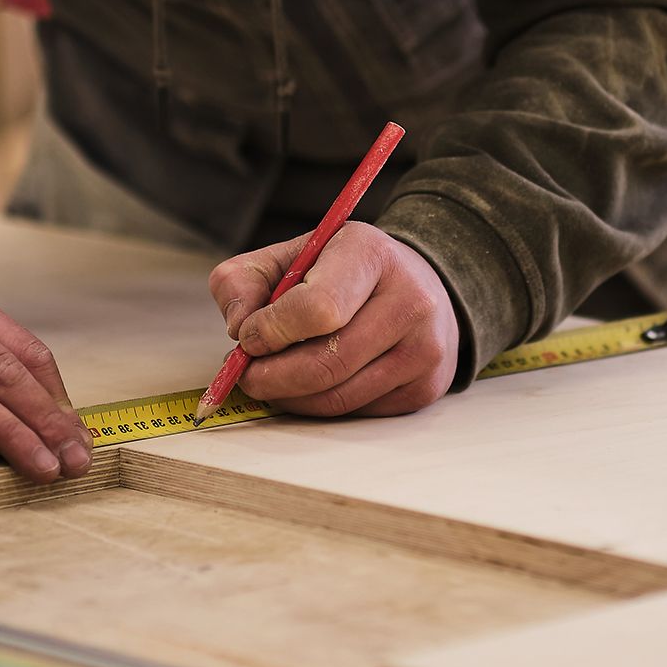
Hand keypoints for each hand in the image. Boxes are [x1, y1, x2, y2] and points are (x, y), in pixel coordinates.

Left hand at [208, 222, 459, 416]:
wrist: (417, 284)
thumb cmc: (345, 271)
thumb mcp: (291, 255)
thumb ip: (245, 281)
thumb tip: (238, 327)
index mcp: (371, 255)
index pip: (318, 308)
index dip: (273, 331)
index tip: (249, 337)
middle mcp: (410, 300)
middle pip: (327, 363)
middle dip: (273, 377)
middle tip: (246, 375)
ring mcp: (425, 348)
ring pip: (339, 397)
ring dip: (292, 397)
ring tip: (273, 380)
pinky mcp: (427, 386)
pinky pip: (358, 412)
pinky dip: (322, 405)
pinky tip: (312, 385)